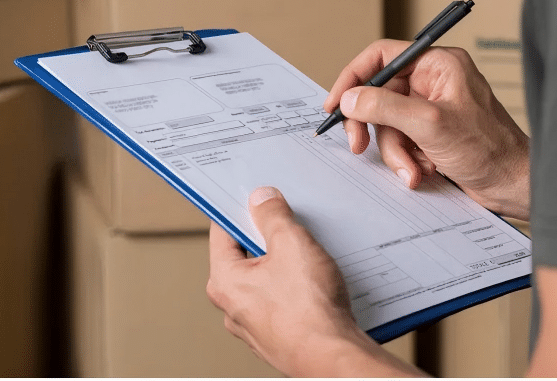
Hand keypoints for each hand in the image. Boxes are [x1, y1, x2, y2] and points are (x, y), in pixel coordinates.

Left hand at [207, 186, 423, 376]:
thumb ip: (273, 216)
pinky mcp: (278, 334)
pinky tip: (316, 283)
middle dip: (267, 237)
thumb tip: (262, 200)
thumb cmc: (309, 312)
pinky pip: (282, 300)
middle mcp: (233, 306)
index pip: (221, 232)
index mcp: (225, 282)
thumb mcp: (292, 244)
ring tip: (308, 258)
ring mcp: (255, 324)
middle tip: (289, 226)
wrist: (334, 358)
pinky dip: (295, 288)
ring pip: (266, 279)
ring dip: (284, 264)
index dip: (239, 210)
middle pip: (245, 255)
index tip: (253, 198)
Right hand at [324, 39, 529, 219]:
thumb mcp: (429, 124)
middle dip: (373, 126)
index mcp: (437, 64)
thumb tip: (350, 98)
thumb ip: (385, 107)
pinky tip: (424, 169)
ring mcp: (429, 108)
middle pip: (378, 95)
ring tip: (413, 169)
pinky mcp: (428, 132)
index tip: (336, 103)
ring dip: (394, 151)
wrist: (512, 185)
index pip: (382, 56)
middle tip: (358, 144)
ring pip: (386, 124)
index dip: (354, 77)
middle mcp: (432, 81)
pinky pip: (399, 140)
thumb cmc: (489, 149)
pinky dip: (405, 159)